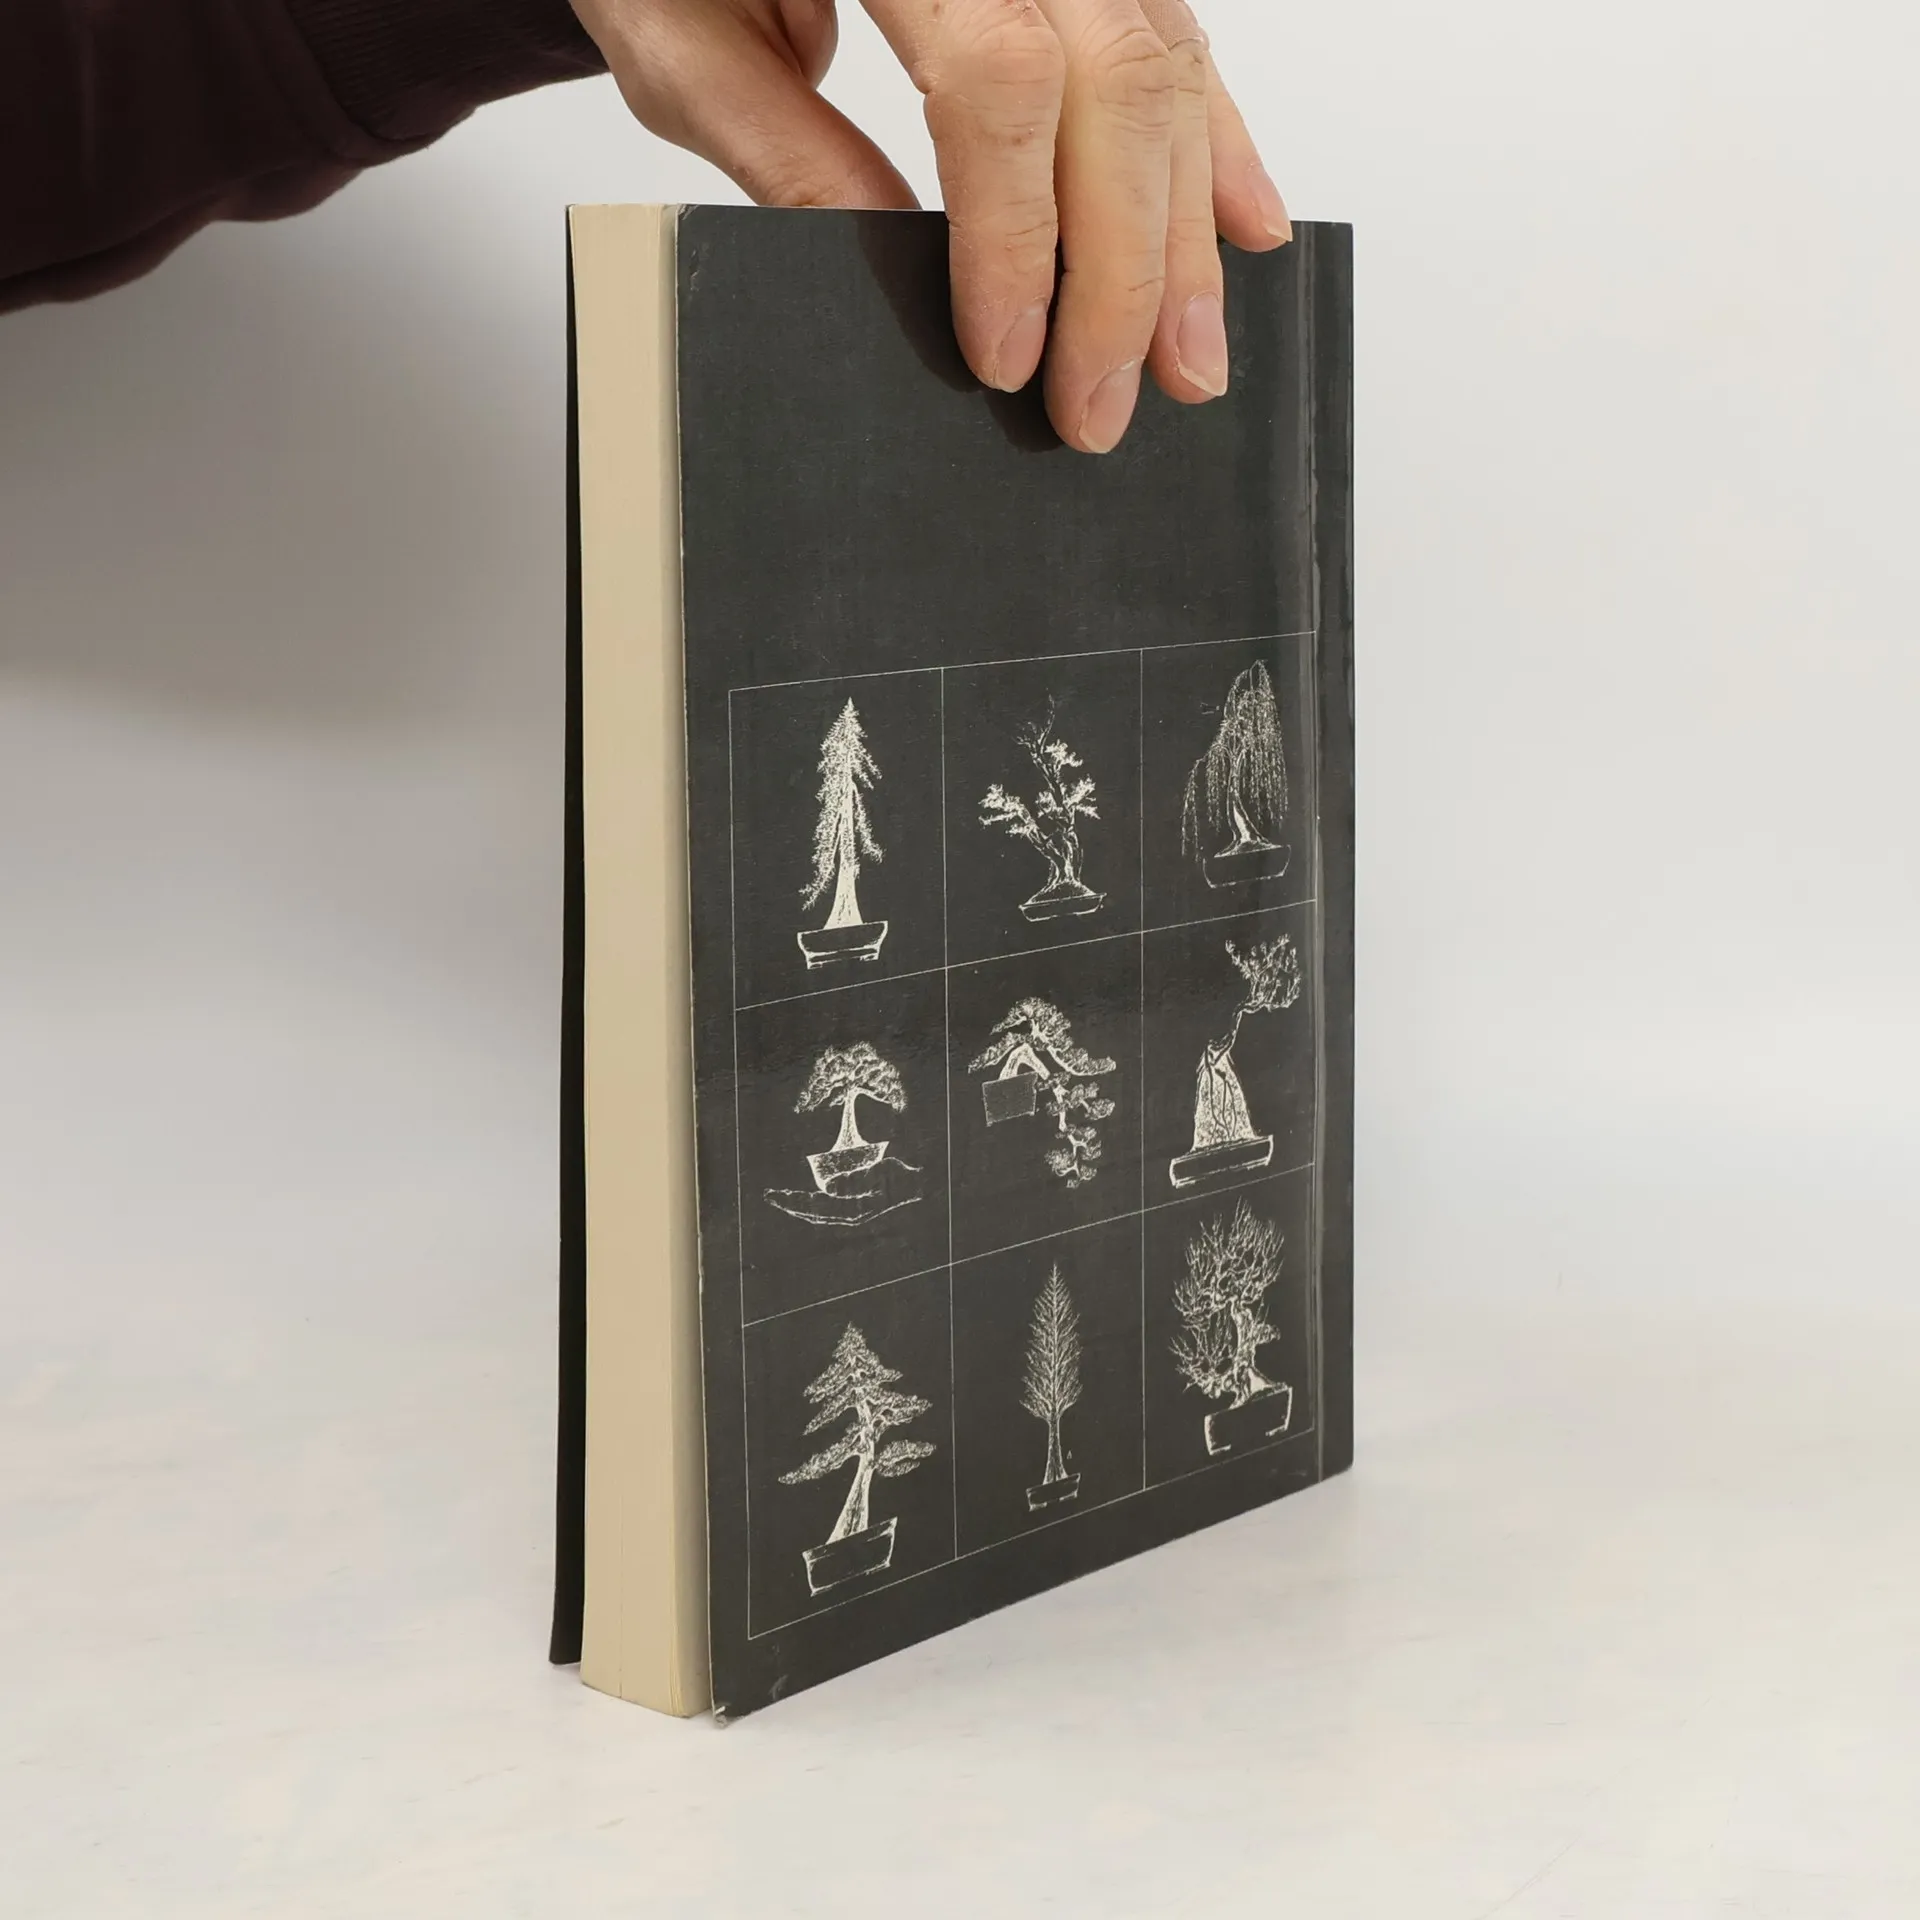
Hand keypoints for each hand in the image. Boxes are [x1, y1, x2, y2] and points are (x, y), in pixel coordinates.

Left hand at [567, 0, 1288, 452]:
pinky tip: (1242, 224)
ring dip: (1186, 229)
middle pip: (1114, 80)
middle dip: (1123, 268)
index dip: (1017, 236)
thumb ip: (789, 152)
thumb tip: (900, 274)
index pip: (998, 80)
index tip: (1007, 357)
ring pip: (1164, 65)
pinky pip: (1174, 32)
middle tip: (1103, 403)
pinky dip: (1216, 139)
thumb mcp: (685, 45)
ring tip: (1186, 358)